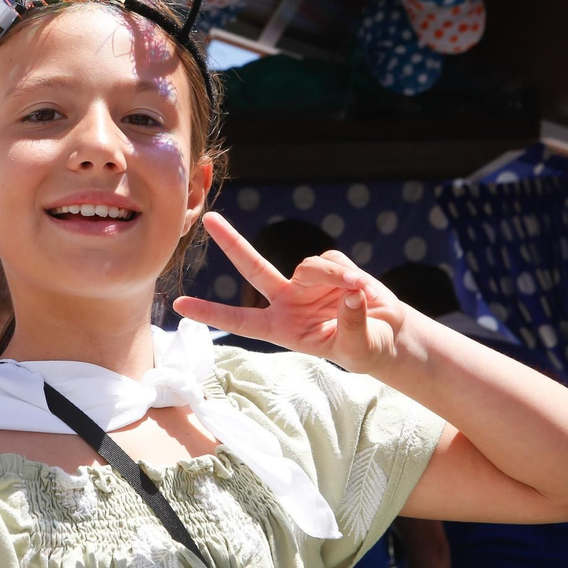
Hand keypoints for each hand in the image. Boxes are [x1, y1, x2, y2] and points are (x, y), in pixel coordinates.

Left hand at [174, 213, 411, 375]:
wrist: (388, 334)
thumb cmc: (366, 349)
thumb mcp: (358, 348)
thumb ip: (351, 323)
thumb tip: (349, 294)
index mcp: (282, 328)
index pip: (240, 321)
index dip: (211, 313)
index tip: (180, 306)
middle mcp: (288, 301)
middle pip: (253, 267)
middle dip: (232, 241)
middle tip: (208, 218)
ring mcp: (307, 282)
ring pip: (310, 266)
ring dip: (333, 277)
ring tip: (355, 293)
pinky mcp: (331, 268)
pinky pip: (332, 261)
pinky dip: (348, 274)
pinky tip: (360, 288)